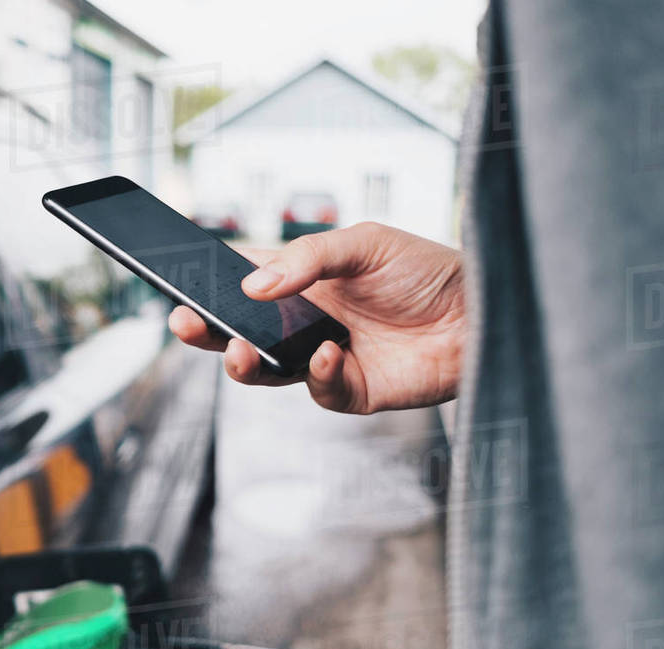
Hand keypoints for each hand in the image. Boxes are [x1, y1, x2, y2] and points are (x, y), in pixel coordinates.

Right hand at [168, 222, 465, 413]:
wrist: (485, 310)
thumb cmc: (427, 269)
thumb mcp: (364, 243)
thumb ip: (308, 258)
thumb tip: (253, 285)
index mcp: (301, 280)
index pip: (241, 281)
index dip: (208, 283)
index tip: (178, 281)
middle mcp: (305, 321)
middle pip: (238, 332)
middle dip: (205, 330)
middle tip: (183, 322)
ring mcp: (324, 357)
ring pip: (265, 371)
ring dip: (242, 362)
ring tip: (236, 349)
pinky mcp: (352, 389)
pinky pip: (319, 390)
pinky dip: (317, 374)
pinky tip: (329, 353)